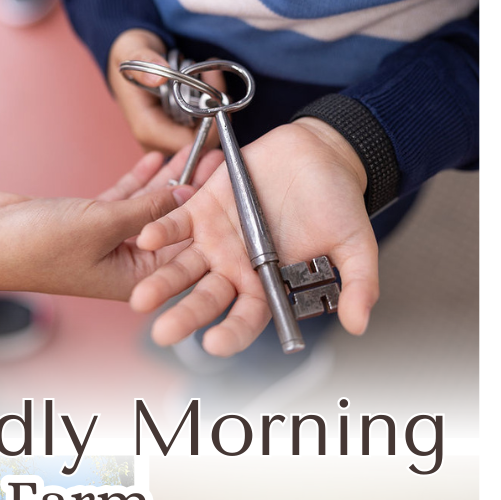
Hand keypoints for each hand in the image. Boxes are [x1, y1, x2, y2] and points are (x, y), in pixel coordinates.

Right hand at [0, 145, 221, 298]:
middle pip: (171, 223)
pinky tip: (156, 159)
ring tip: (193, 147)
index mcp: (134, 279)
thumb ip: (148, 209)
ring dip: (168, 179)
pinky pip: (123, 199)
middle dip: (192, 189)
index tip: (227, 179)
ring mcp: (106, 242)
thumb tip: (188, 195)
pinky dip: (138, 180)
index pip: (185, 246)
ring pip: (148, 206)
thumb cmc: (34, 250)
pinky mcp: (87, 221)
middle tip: (217, 155)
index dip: (208, 212)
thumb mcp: (103, 225)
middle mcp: (125, 264)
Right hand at [108, 28, 222, 154]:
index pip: (188, 144)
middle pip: (200, 143)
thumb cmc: (129, 55)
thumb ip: (144, 60)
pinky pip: (201, 130)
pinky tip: (207, 84)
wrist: (127, 61)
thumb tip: (158, 77)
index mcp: (146, 129)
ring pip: (204, 137)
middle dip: (216, 112)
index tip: (219, 94)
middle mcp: (156, 141)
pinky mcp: (174, 133)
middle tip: (214, 76)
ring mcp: (166, 140)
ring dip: (215, 107)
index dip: (210, 126)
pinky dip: (210, 108)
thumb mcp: (131, 48)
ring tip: (210, 74)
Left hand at [132, 118, 375, 355]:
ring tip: (140, 299)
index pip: (245, 319)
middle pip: (204, 300)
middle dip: (183, 317)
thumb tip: (360, 325)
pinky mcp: (199, 209)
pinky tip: (146, 240)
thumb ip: (358, 283)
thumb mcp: (355, 243)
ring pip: (182, 269)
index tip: (214, 345)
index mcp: (265, 286)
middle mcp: (233, 270)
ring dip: (160, 283)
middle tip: (162, 333)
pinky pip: (174, 224)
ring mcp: (213, 242)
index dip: (230, 334)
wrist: (319, 154)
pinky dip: (161, 230)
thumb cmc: (337, 203)